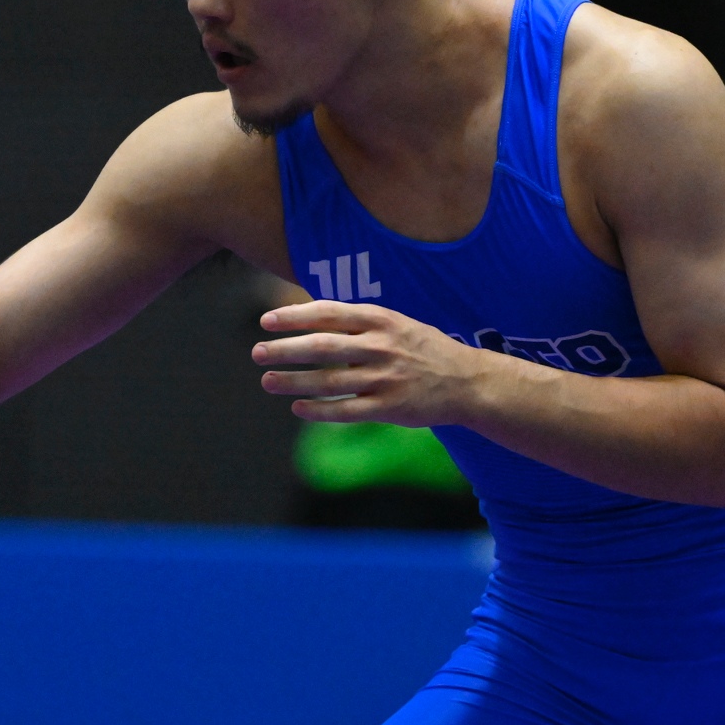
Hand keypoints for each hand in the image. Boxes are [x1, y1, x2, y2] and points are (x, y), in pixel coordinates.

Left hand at [252, 300, 491, 425]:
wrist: (467, 381)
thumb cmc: (421, 348)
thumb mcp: (394, 323)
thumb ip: (356, 321)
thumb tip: (307, 316)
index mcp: (381, 320)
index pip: (329, 313)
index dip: (294, 317)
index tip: (266, 321)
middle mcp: (382, 347)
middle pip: (324, 347)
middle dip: (286, 350)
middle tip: (257, 352)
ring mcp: (386, 379)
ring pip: (330, 382)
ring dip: (294, 382)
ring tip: (268, 381)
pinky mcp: (391, 408)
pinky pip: (347, 411)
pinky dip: (320, 410)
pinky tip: (298, 408)